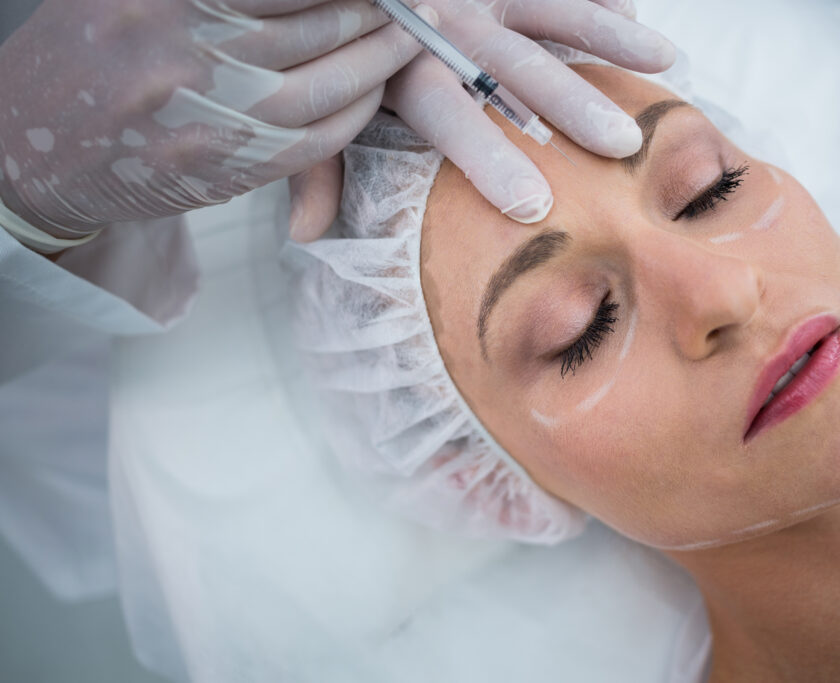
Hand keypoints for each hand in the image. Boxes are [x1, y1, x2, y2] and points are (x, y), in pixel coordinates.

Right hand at [0, 0, 435, 238]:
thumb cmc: (85, 57)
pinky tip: (372, 91)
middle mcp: (188, 52)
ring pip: (327, 84)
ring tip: (407, 36)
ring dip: (380, 59)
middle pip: (317, 21)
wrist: (32, 149)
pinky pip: (314, 140)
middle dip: (378, 10)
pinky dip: (354, 113)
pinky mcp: (226, 167)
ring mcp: (210, 115)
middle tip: (412, 2)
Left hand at [289, 0, 674, 236]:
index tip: (533, 204)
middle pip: (517, 70)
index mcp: (404, 68)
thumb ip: (315, 165)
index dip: (490, 159)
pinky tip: (633, 10)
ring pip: (550, 11)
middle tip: (623, 147)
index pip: (452, 118)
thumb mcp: (316, 105)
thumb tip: (304, 236)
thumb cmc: (333, 44)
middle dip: (574, 106)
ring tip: (664, 59)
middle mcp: (448, 25)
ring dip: (608, 35)